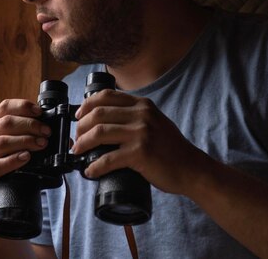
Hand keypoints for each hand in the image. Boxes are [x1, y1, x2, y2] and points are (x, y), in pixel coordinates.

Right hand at [0, 99, 51, 205]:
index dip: (23, 106)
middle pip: (6, 123)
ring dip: (25, 141)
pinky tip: (26, 157)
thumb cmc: (10, 165)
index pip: (5, 107)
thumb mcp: (17, 144)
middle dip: (30, 125)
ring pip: (2, 141)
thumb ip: (30, 134)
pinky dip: (14, 160)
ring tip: (41, 144)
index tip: (40, 112)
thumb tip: (57, 133)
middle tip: (47, 132)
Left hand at [71, 89, 206, 195]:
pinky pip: (108, 158)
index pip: (106, 96)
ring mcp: (141, 133)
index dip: (87, 105)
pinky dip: (95, 166)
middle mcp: (141, 114)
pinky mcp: (140, 153)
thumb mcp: (155, 121)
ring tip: (77, 152)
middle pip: (98, 114)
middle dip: (81, 127)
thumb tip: (105, 121)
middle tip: (76, 138)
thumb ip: (136, 116)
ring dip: (82, 144)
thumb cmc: (171, 148)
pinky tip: (90, 171)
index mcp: (142, 104)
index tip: (78, 116)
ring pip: (99, 133)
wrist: (191, 168)